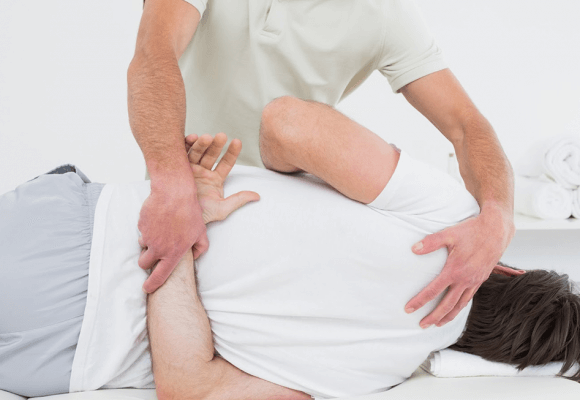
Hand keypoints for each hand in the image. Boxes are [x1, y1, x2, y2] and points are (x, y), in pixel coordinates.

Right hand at [138, 168, 208, 293]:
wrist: (174, 193)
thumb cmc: (190, 213)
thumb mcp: (201, 233)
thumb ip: (200, 248)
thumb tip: (195, 256)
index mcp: (172, 254)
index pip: (159, 276)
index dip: (152, 285)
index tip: (147, 289)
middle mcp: (158, 248)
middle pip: (144, 263)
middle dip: (146, 261)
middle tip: (154, 253)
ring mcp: (147, 237)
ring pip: (142, 245)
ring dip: (148, 242)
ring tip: (161, 230)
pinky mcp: (141, 225)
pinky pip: (142, 230)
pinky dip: (148, 227)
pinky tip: (159, 218)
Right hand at [186, 132, 259, 223]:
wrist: (180, 220)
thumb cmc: (201, 216)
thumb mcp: (222, 209)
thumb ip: (238, 200)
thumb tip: (258, 196)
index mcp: (215, 179)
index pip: (226, 163)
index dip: (232, 152)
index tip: (237, 141)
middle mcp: (203, 172)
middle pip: (211, 154)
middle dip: (216, 145)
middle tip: (221, 136)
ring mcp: (190, 169)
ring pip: (197, 152)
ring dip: (202, 143)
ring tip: (206, 137)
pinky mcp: (177, 169)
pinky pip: (182, 154)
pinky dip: (185, 145)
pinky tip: (190, 138)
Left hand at [405, 206, 514, 327]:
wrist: (496, 230)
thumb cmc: (471, 230)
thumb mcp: (449, 233)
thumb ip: (430, 242)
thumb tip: (413, 249)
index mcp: (454, 270)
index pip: (433, 291)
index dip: (419, 301)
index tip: (408, 309)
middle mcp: (465, 279)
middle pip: (447, 305)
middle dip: (433, 317)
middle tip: (421, 325)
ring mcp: (474, 281)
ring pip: (460, 305)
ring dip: (448, 316)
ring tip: (437, 324)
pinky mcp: (481, 279)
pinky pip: (469, 298)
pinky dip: (460, 307)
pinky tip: (455, 309)